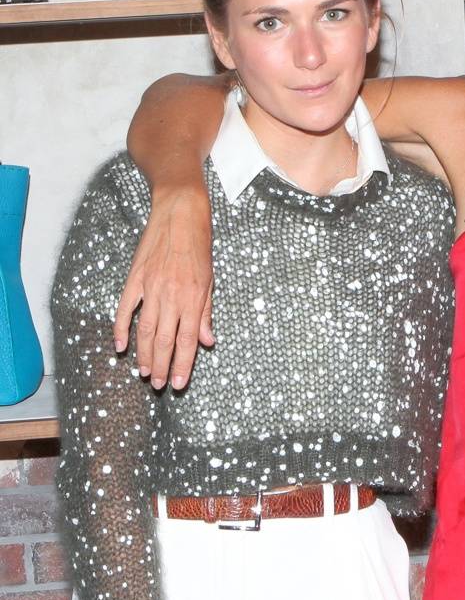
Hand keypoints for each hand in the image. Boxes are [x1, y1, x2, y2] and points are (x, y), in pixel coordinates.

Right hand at [113, 185, 214, 389]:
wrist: (180, 214)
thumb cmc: (200, 246)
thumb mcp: (211, 280)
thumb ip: (206, 312)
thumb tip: (207, 341)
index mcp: (194, 298)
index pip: (188, 340)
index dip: (183, 364)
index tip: (179, 383)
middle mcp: (172, 296)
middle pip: (163, 340)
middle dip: (162, 366)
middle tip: (159, 385)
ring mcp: (151, 288)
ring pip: (144, 330)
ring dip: (143, 354)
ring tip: (144, 373)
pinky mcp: (135, 278)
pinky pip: (125, 309)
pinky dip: (121, 329)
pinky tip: (120, 346)